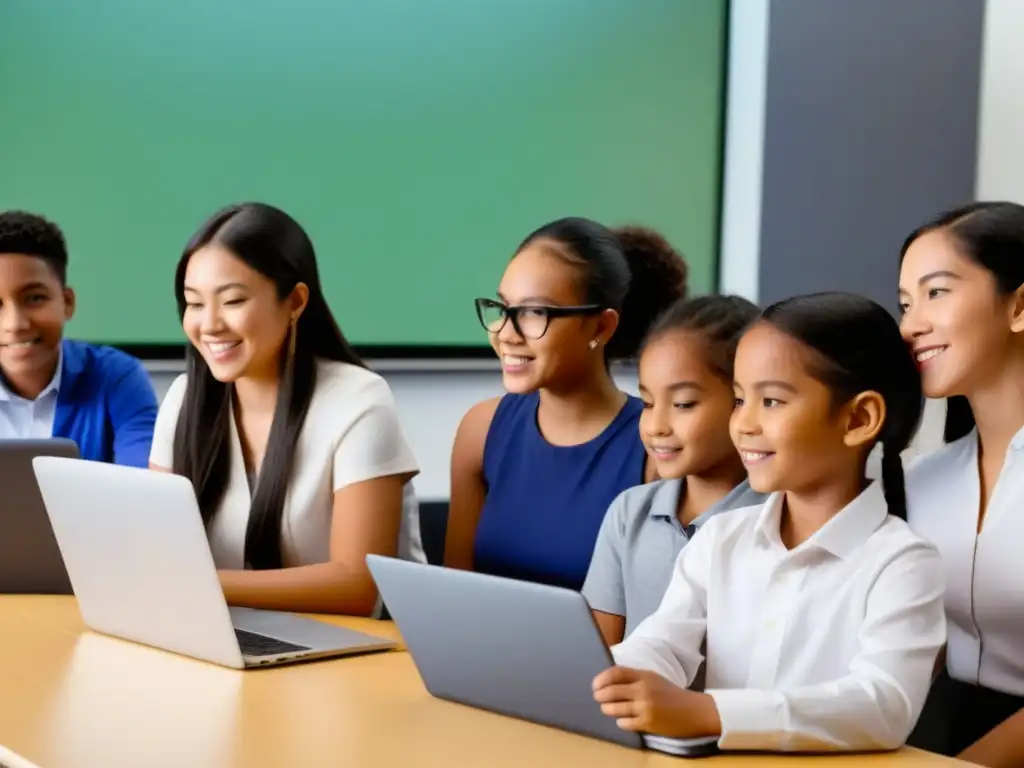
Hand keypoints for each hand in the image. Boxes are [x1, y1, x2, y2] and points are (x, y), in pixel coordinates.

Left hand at [592, 666, 720, 738]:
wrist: (694, 711)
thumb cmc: (671, 694)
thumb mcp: (654, 679)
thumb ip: (634, 678)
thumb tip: (610, 680)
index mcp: (644, 676)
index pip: (616, 673)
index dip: (602, 679)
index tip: (595, 685)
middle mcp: (643, 690)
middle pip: (611, 691)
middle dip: (600, 696)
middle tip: (598, 698)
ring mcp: (645, 707)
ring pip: (615, 708)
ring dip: (607, 709)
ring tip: (607, 709)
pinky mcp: (648, 723)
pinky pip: (625, 723)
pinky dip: (620, 722)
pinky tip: (622, 720)